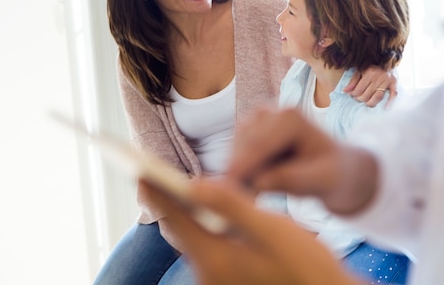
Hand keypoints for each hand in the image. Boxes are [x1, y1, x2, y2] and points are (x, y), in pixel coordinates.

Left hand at [140, 178, 363, 284]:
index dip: (158, 192)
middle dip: (165, 201)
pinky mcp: (230, 279)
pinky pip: (206, 248)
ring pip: (192, 239)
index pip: (176, 219)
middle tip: (150, 174)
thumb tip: (197, 183)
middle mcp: (210, 273)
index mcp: (216, 259)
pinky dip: (201, 226)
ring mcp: (219, 279)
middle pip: (179, 230)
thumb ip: (233, 206)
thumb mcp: (272, 229)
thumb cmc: (305, 266)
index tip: (138, 168)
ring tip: (175, 187)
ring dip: (183, 213)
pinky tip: (209, 213)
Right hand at [227, 107, 378, 215]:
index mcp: (290, 118)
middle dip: (240, 178)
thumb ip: (293, 180)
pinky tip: (254, 194)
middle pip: (241, 149)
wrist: (336, 169)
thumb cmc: (333, 175)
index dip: (244, 173)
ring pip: (233, 155)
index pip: (259, 146)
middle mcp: (268, 112)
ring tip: (255, 202)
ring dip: (240, 179)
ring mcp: (255, 122)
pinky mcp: (247, 134)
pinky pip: (233, 159)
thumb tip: (258, 182)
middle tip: (246, 207)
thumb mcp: (322, 181)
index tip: (233, 197)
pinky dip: (240, 177)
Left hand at [344, 66, 397, 107]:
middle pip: (367, 94)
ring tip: (367, 103)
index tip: (352, 95)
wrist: (387, 58)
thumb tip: (345, 91)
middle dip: (361, 99)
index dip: (353, 94)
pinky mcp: (394, 83)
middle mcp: (378, 77)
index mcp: (369, 72)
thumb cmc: (371, 66)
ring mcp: (387, 80)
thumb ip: (353, 81)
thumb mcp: (360, 70)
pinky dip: (389, 102)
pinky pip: (393, 94)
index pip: (359, 89)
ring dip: (371, 103)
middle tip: (358, 99)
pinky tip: (385, 107)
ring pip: (378, 96)